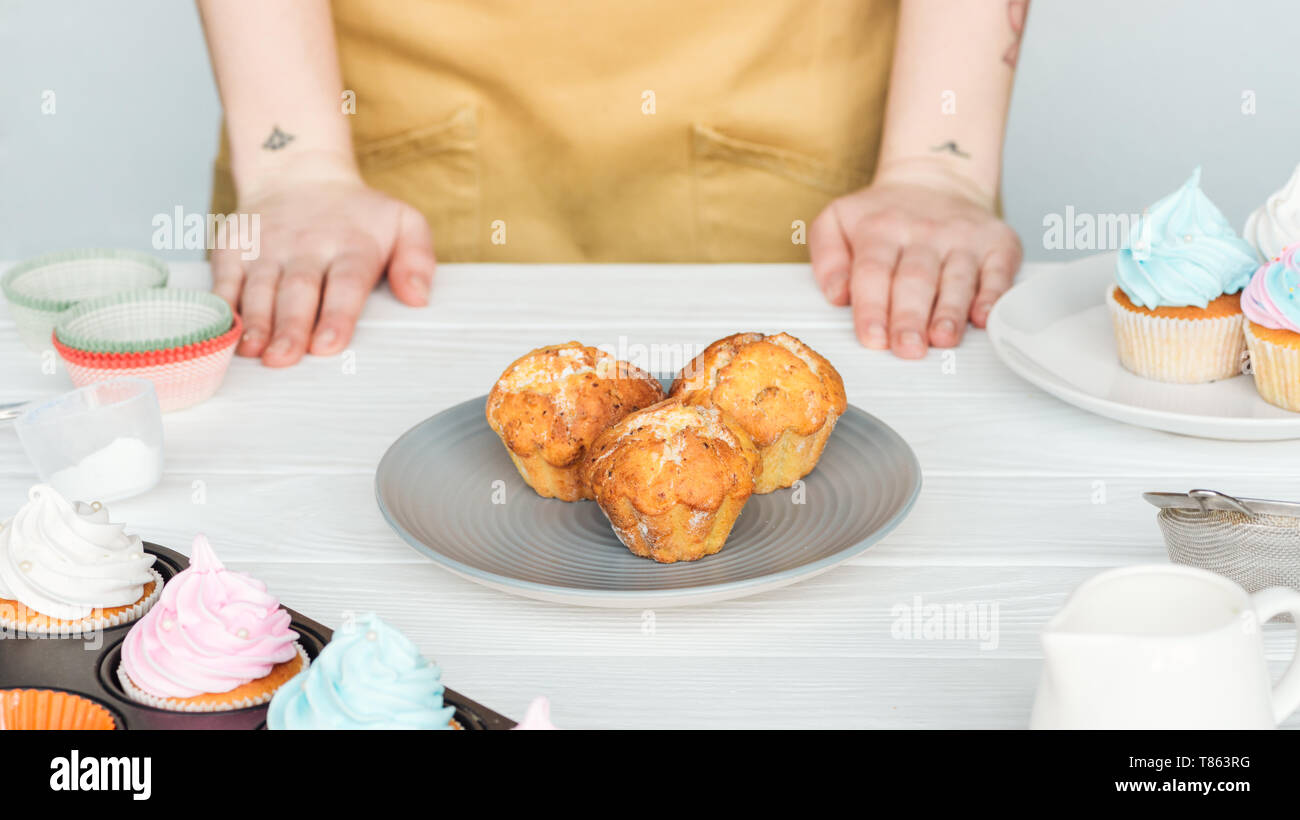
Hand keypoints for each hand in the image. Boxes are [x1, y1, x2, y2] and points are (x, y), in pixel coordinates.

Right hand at [211, 159, 435, 366]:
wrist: (298, 172)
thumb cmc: (357, 214)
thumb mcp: (403, 222)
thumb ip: (417, 259)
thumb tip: (419, 298)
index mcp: (351, 246)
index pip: (345, 284)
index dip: (336, 316)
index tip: (327, 346)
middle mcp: (307, 247)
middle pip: (299, 290)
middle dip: (290, 326)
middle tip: (284, 359)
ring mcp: (268, 247)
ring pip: (260, 287)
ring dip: (255, 321)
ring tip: (252, 351)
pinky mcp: (235, 246)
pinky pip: (225, 277)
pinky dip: (222, 303)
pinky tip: (221, 329)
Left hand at [809, 166, 1021, 357]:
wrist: (935, 178)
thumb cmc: (883, 214)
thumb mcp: (837, 220)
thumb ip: (827, 256)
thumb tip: (837, 294)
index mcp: (880, 229)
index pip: (874, 272)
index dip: (873, 307)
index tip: (873, 338)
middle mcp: (923, 232)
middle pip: (915, 279)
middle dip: (910, 317)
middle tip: (907, 348)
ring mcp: (963, 237)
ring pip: (957, 278)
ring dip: (950, 311)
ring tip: (942, 339)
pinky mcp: (998, 243)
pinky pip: (999, 271)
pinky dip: (993, 296)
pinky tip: (983, 317)